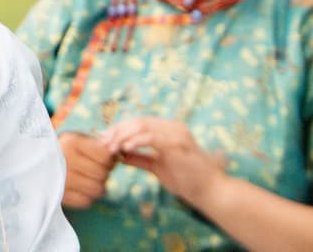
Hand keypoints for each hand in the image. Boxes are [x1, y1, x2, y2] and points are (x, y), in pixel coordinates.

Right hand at [58, 132, 116, 208]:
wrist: (33, 162)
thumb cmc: (62, 150)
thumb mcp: (76, 140)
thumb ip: (97, 145)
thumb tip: (119, 153)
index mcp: (71, 142)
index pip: (105, 155)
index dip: (109, 159)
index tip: (104, 159)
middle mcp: (66, 159)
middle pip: (102, 174)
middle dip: (103, 173)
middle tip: (94, 170)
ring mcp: (62, 179)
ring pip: (97, 190)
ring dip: (97, 186)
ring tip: (88, 179)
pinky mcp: (60, 195)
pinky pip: (86, 202)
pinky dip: (86, 197)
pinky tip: (79, 189)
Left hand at [99, 117, 226, 207]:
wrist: (210, 192)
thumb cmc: (186, 180)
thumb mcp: (158, 167)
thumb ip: (141, 158)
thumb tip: (120, 154)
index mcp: (169, 129)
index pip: (139, 122)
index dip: (119, 128)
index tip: (104, 139)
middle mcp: (173, 127)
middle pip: (138, 121)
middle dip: (117, 130)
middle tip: (103, 142)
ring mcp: (177, 133)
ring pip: (143, 125)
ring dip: (123, 135)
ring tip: (111, 147)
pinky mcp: (178, 144)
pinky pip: (152, 137)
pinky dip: (136, 141)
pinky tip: (124, 149)